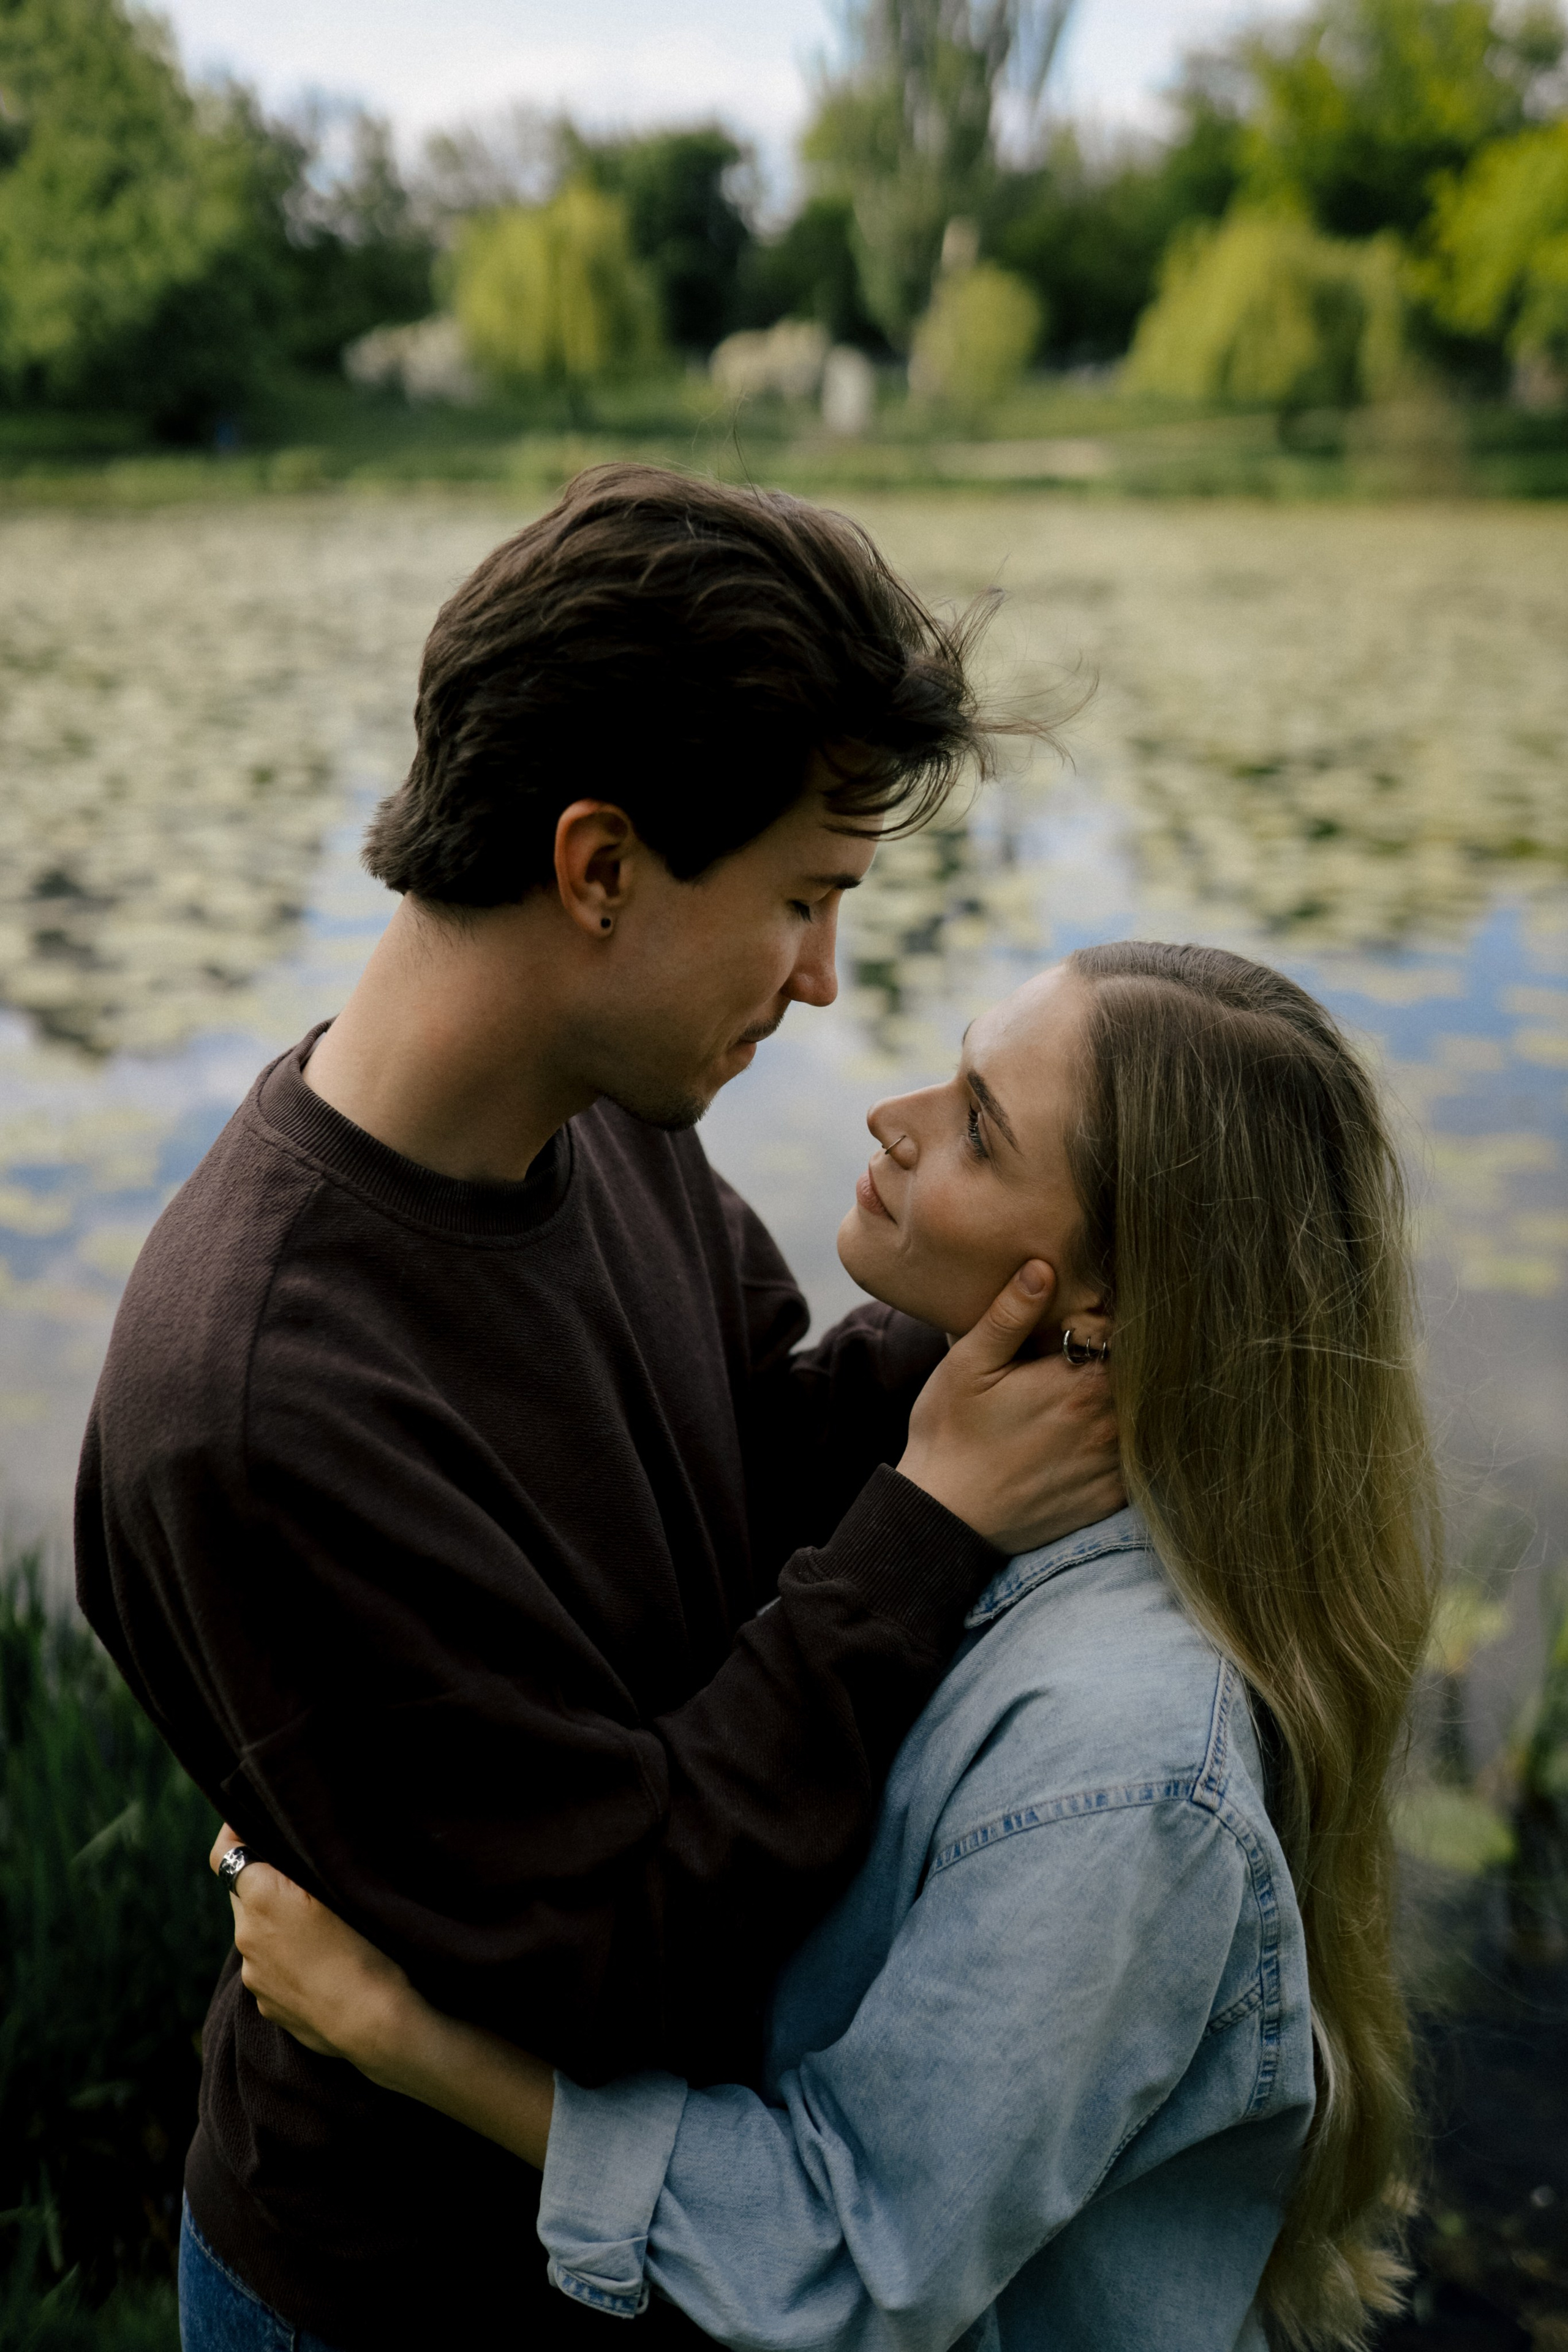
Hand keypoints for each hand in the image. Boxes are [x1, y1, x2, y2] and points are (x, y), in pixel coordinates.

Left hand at [208, 1825, 415, 2075]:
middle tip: (305, 1878)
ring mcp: (254, 1975)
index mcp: (261, 1899)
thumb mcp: (338, 1887)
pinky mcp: (266, 2006)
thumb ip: (300, 1864)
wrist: (373, 2022)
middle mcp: (246, 1936)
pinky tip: (323, 1963)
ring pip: (258, 1933)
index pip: (225, 1853)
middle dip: (267, 1883)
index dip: (235, 1832)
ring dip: (278, 1924)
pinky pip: (269, 1968)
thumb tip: (280, 1849)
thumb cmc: (366, 1947)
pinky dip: (287, 1959)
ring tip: (323, 1928)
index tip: (252, 1821)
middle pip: (245, 1894)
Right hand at [896, 1261, 1121, 1554]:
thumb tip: (1043, 1268)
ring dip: (1123, 1406)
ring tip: (1080, 1403)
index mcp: (1081, 1382)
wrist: (944, 1519)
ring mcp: (1113, 1465)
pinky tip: (1084, 1441)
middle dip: (1118, 1364)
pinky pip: (1134, 1462)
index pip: (1126, 1336)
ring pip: (1140, 1419)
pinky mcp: (1109, 1499)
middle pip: (1137, 1378)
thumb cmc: (949, 1436)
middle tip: (1084, 1360)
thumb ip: (1010, 1314)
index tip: (1091, 1325)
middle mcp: (1109, 1423)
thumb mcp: (968, 1364)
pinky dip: (1120, 1447)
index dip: (1112, 1326)